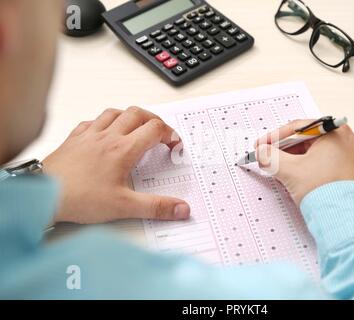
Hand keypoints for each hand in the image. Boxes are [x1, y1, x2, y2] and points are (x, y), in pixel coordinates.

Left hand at [43, 107, 189, 223]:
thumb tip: (181, 208)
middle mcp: (107, 137)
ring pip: (115, 112)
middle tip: (160, 131)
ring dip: (130, 116)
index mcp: (123, 150)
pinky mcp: (74, 139)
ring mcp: (89, 135)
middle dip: (154, 119)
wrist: (44, 194)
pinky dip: (104, 121)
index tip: (174, 144)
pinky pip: (92, 121)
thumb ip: (156, 207)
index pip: (154, 129)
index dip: (170, 134)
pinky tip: (104, 131)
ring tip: (136, 125)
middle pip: (137, 114)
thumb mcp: (124, 206)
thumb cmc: (79, 198)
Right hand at [255, 120, 353, 206]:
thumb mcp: (290, 171)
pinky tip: (305, 180)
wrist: (349, 221)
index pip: (298, 128)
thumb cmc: (327, 193)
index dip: (274, 137)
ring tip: (287, 172)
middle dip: (287, 150)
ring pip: (320, 153)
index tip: (263, 146)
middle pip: (309, 140)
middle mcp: (350, 140)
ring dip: (300, 160)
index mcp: (336, 132)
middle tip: (272, 159)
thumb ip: (270, 157)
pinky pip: (331, 164)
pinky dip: (315, 168)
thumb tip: (262, 152)